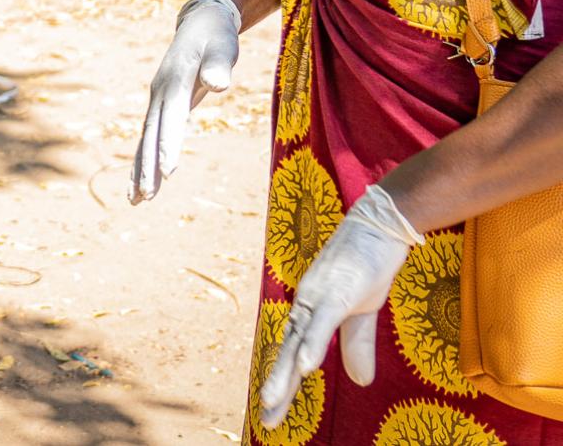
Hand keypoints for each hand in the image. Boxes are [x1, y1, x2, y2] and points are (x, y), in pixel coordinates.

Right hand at [129, 0, 241, 202]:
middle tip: (146, 197)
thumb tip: (219, 84)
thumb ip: (219, 64)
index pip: (171, 118)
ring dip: (141, 169)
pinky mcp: (163, 106)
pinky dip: (146, 159)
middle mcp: (160, 92)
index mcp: (174, 80)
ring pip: (146, 139)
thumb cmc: (216, 35)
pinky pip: (151, 137)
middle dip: (148, 166)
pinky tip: (143, 182)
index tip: (168, 172)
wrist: (201, 22)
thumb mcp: (223, 45)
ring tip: (136, 201)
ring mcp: (158, 100)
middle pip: (151, 134)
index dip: (169, 145)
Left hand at [258, 185, 422, 427]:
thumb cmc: (367, 265)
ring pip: (299, 340)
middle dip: (277, 388)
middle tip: (265, 420)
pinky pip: (323, 321)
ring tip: (270, 401)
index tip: (270, 415)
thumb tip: (358, 382)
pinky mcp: (339, 289)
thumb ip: (356, 344)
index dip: (283, 384)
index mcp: (311, 313)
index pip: (293, 354)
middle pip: (288, 352)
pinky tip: (306, 367)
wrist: (379, 224)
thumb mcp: (363, 312)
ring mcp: (319, 297)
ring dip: (286, 372)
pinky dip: (313, 343)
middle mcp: (307, 305)